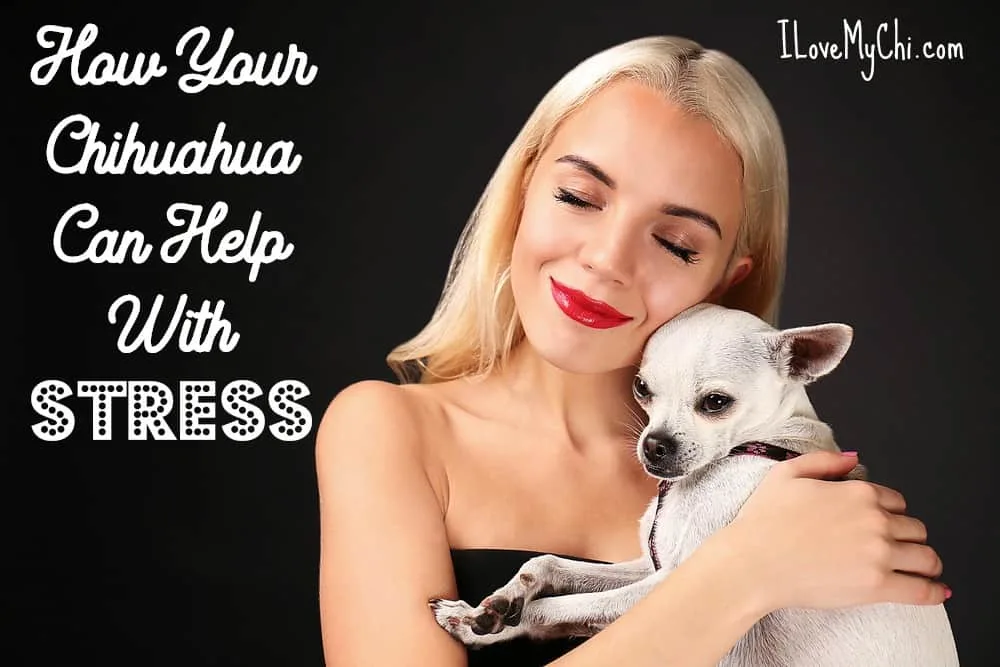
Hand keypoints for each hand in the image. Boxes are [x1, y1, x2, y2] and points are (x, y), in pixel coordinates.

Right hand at [723, 450, 948, 611]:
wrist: (752, 562)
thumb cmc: (763, 521)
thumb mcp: (786, 474)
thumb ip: (824, 461)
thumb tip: (853, 457)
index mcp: (857, 492)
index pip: (895, 501)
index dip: (890, 511)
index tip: (883, 522)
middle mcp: (875, 521)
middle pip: (914, 528)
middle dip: (909, 536)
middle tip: (900, 546)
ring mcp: (879, 554)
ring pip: (926, 557)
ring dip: (926, 562)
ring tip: (923, 568)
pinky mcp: (877, 586)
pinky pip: (921, 590)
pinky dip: (935, 591)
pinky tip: (939, 591)